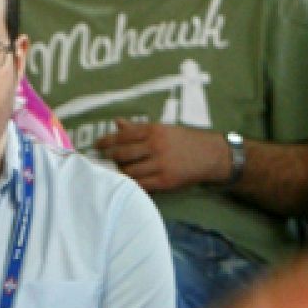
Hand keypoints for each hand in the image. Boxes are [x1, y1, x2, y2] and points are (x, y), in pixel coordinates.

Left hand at [96, 119, 230, 191]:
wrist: (211, 155)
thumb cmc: (185, 140)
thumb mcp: (164, 129)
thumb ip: (139, 128)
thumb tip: (117, 123)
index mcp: (154, 130)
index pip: (122, 135)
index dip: (106, 141)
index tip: (96, 146)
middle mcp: (156, 146)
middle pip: (122, 154)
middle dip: (111, 159)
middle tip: (104, 162)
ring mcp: (160, 164)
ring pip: (128, 171)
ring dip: (120, 173)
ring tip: (116, 173)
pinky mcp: (165, 181)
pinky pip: (140, 185)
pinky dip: (131, 184)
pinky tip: (128, 183)